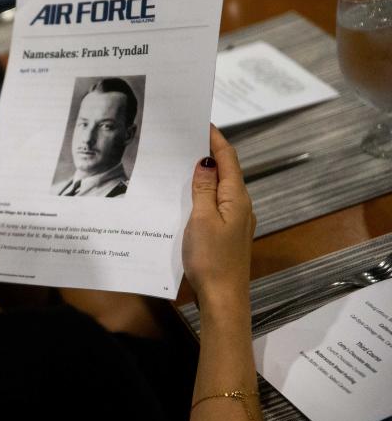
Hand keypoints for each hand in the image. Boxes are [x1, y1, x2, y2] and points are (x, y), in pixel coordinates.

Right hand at [182, 126, 255, 316]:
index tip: (201, 122)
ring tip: (180, 162)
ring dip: (202, 174)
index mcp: (236, 198)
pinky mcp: (225, 233)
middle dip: (207, 153)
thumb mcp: (201, 219)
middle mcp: (239, 206)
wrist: (223, 298)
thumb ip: (203, 189)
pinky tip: (185, 196)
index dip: (215, 139)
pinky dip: (201, 193)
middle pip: (225, 171)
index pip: (227, 159)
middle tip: (184, 139)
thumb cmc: (211, 259)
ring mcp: (234, 221)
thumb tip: (204, 162)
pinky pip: (213, 204)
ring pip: (218, 188)